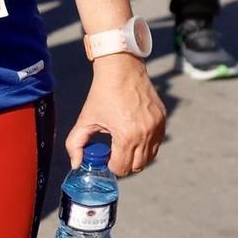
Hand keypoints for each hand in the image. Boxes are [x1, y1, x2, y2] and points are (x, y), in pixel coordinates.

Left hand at [64, 53, 164, 175]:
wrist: (122, 69)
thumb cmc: (103, 93)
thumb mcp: (85, 120)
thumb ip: (75, 145)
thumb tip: (76, 164)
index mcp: (126, 136)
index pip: (122, 168)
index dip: (111, 166)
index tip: (106, 156)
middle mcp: (145, 133)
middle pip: (138, 166)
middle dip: (124, 163)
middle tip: (114, 152)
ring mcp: (157, 126)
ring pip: (150, 156)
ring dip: (137, 155)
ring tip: (124, 143)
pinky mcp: (162, 119)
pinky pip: (157, 142)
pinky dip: (147, 144)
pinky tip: (134, 134)